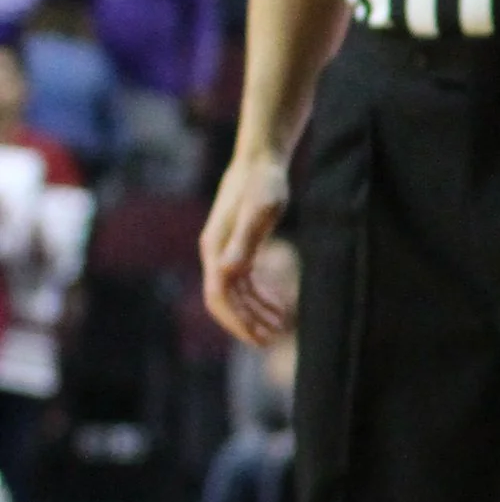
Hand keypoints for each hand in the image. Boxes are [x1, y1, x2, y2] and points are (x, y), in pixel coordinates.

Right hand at [201, 149, 292, 345]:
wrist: (261, 160)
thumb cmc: (263, 183)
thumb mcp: (260, 211)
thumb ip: (245, 241)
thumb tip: (227, 271)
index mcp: (216, 249)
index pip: (219, 296)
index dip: (237, 321)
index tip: (257, 338)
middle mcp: (216, 252)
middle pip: (226, 299)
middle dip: (246, 322)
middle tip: (271, 341)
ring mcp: (226, 250)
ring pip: (237, 292)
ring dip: (255, 311)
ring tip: (280, 326)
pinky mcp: (239, 246)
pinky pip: (245, 280)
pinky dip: (260, 295)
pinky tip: (278, 304)